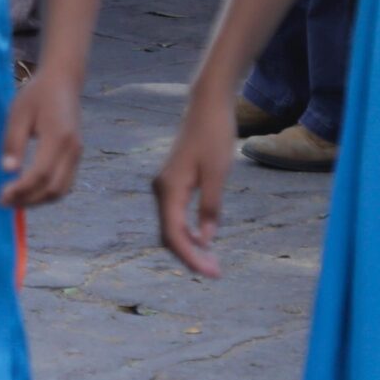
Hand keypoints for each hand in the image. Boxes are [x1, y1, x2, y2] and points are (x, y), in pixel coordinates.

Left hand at [0, 70, 83, 208]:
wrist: (63, 82)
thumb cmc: (36, 95)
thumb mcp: (18, 113)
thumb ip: (13, 141)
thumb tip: (7, 170)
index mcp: (58, 138)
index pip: (41, 174)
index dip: (21, 190)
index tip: (1, 195)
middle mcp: (72, 150)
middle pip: (54, 189)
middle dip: (29, 200)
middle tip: (3, 202)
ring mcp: (77, 154)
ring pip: (62, 190)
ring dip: (38, 200)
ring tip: (14, 200)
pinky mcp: (76, 156)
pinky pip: (64, 183)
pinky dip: (46, 193)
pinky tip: (28, 191)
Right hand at [153, 93, 235, 277]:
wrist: (207, 105)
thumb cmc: (214, 135)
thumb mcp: (218, 174)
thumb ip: (210, 207)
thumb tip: (205, 238)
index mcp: (169, 188)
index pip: (174, 234)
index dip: (191, 258)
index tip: (212, 273)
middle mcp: (161, 189)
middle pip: (168, 234)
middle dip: (190, 256)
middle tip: (216, 272)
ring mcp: (165, 185)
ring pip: (171, 226)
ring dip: (189, 246)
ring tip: (212, 261)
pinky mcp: (173, 182)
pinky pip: (175, 215)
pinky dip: (188, 231)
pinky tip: (204, 239)